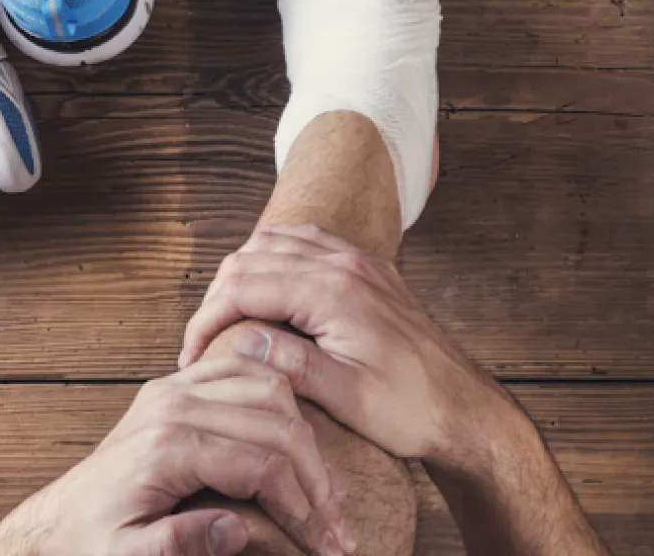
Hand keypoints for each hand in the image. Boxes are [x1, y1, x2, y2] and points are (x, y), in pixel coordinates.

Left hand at [0, 355, 354, 555]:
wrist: (57, 520)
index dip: (303, 508)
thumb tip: (238, 530)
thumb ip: (177, 545)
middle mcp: (174, 402)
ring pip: (271, 388)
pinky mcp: (180, 383)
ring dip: (306, 439)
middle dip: (317, 479)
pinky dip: (281, 401)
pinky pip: (247, 371)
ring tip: (325, 492)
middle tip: (340, 527)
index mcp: (166, 445)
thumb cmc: (91, 543)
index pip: (262, 464)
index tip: (327, 547)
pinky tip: (296, 443)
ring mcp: (177, 385)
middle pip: (278, 423)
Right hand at [178, 224, 513, 468]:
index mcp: (335, 293)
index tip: (191, 356)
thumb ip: (293, 364)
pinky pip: (306, 243)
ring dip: (243, 274)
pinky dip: (274, 260)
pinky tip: (266, 294)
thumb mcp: (347, 398)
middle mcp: (345, 264)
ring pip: (276, 242)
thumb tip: (241, 339)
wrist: (462, 407)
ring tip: (227, 322)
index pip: (244, 285)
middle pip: (252, 257)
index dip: (206, 319)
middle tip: (202, 344)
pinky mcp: (367, 269)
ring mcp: (358, 261)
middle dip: (218, 297)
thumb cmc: (409, 410)